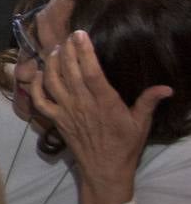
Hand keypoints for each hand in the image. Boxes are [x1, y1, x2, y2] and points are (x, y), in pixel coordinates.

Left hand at [27, 30, 171, 203]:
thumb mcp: (140, 123)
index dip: (84, 52)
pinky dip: (35, 86)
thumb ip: (149, 102)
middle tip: (67, 36)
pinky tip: (39, 73)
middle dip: (66, 50)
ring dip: (51, 64)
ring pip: (52, 82)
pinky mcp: (55, 119)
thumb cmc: (124, 145)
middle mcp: (82, 104)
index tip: (80, 34)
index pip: (91, 72)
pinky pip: (39, 101)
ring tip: (55, 49)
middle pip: (70, 71)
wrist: (104, 169)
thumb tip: (168, 87)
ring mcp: (66, 111)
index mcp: (105, 102)